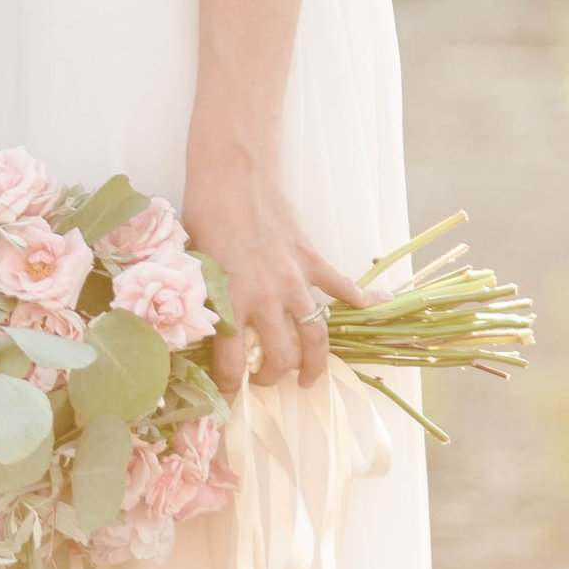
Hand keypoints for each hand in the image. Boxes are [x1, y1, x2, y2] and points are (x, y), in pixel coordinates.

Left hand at [182, 132, 357, 393]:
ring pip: (315, 336)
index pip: (232, 364)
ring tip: (310, 377)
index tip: (228, 395)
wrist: (232, 173)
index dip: (230, 387)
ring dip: (314, 362)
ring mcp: (293, 279)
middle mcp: (265, 298)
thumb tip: (204, 327)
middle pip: (280, 357)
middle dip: (272, 377)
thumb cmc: (203, 213)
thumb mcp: (193, 264)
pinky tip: (375, 311)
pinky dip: (362, 301)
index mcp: (230, 301)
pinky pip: (341, 287)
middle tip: (266, 381)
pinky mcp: (311, 258)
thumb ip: (206, 298)